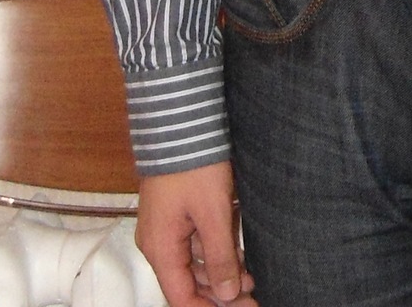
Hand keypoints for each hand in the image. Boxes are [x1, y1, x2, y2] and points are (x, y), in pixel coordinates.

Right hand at [135, 162, 253, 306]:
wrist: (181, 122)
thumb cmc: (194, 165)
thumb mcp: (213, 212)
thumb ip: (220, 256)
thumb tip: (228, 295)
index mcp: (161, 249)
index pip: (181, 298)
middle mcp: (158, 244)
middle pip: (187, 283)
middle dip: (219, 294)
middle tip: (252, 295)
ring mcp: (167, 228)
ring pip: (193, 264)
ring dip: (220, 273)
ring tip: (251, 277)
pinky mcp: (178, 214)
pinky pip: (194, 244)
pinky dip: (215, 252)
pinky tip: (238, 255)